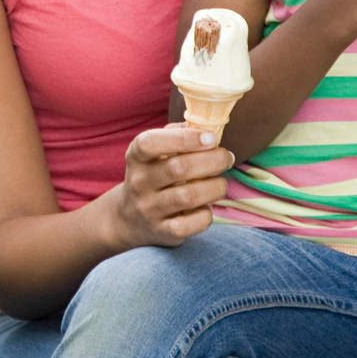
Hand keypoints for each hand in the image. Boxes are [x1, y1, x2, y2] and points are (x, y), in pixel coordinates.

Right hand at [101, 126, 231, 251]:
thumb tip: (207, 125)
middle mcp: (139, 182)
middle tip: (227, 158)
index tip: (211, 138)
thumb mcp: (155, 152)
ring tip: (220, 183)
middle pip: (178, 168)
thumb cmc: (153, 175)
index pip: (151, 142)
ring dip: (214, 187)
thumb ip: (177, 134)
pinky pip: (190, 224)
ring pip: (188, 196)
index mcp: (136, 156)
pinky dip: (206, 215)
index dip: (184, 139)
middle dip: (212, 161)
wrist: (129, 218)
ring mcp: (149, 209)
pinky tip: (207, 207)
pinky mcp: (162, 232)